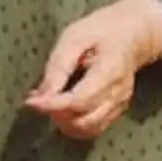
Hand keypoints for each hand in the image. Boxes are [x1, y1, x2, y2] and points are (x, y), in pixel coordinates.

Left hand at [23, 0, 161, 139]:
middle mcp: (119, 94)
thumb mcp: (73, 38)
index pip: (80, 100)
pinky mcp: (117, 110)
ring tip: (49, 103)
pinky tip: (62, 109)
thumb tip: (41, 95)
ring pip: (90, 129)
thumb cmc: (99, 32)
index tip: (30, 102)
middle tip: (38, 99)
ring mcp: (120, 104)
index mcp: (110, 71)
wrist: (131, 35)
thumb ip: (59, 66)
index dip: (53, 105)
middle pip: (85, 120)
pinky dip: (75, 124)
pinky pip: (95, 127)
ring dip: (65, 123)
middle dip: (57, 115)